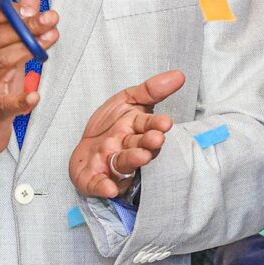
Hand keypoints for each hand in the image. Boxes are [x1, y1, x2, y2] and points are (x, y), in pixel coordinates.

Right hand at [0, 0, 58, 171]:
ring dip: (27, 48)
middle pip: (0, 38)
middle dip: (27, 25)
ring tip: (50, 39)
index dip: (13, 10)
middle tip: (51, 19)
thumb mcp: (6, 58)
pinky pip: (4, 106)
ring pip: (1, 62)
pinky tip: (34, 96)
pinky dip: (20, 100)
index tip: (35, 6)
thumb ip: (19, 31)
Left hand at [69, 70, 184, 200]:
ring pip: (124, 162)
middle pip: (139, 145)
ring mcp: (111, 164)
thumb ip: (151, 90)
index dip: (156, 124)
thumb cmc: (110, 126)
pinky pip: (99, 183)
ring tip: (141, 156)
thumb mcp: (128, 100)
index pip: (148, 125)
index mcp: (135, 129)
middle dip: (147, 143)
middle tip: (156, 139)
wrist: (84, 147)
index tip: (165, 123)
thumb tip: (179, 75)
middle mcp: (126, 148)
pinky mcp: (94, 179)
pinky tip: (109, 188)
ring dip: (133, 160)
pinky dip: (104, 186)